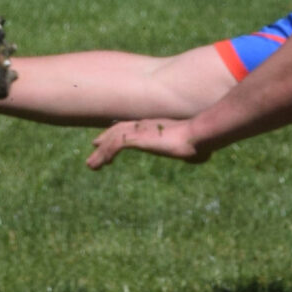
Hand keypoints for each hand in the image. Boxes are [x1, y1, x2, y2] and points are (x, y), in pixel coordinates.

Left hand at [86, 117, 205, 168]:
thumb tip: (200, 155)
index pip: (132, 127)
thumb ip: (191, 150)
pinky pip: (116, 146)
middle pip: (118, 130)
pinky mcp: (137, 139)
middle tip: (94, 147)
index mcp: (155, 126)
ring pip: (113, 139)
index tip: (111, 138)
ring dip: (101, 152)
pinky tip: (102, 164)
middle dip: (105, 139)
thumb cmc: (199, 142)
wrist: (197, 136)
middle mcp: (144, 125)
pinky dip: (106, 154)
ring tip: (91, 165)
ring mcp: (140, 131)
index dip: (119, 132)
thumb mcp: (194, 147)